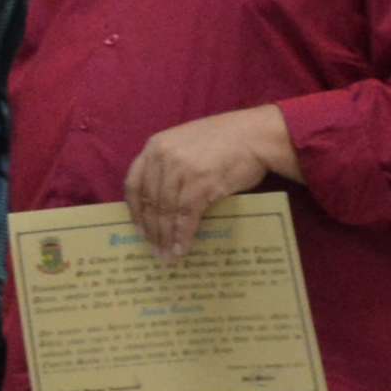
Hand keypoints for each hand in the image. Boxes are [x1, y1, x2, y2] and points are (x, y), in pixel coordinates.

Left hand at [119, 104, 295, 258]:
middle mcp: (162, 156)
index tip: (139, 229)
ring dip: (166, 237)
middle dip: (152, 230)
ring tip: (168, 255)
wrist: (257, 135)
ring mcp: (180, 169)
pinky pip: (185, 215)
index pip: (133, 183)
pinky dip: (183, 235)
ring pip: (166, 210)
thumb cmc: (226, 140)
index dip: (134, 210)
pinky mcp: (200, 183)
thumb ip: (170, 166)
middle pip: (150, 201)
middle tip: (155, 250)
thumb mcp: (186, 144)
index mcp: (155, 145)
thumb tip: (162, 202)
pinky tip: (182, 248)